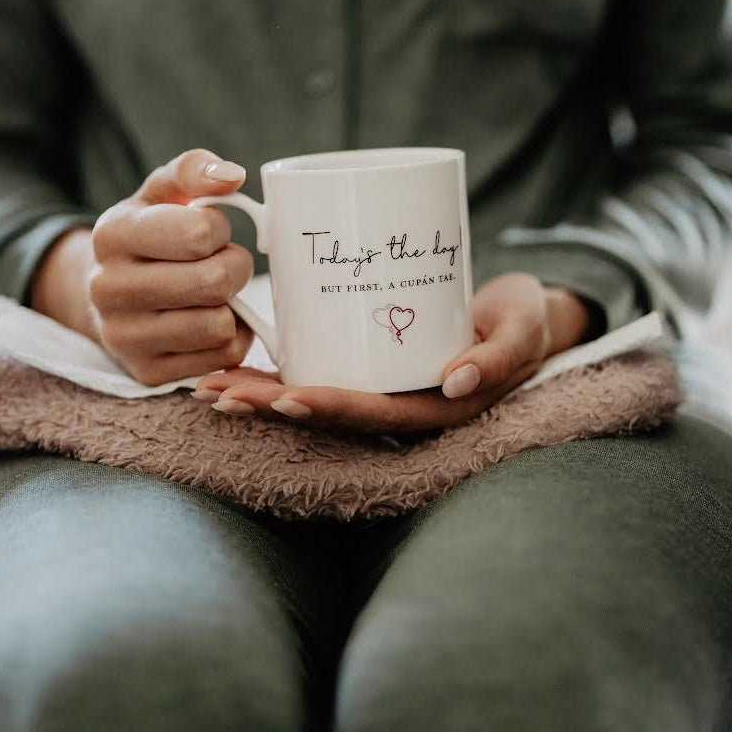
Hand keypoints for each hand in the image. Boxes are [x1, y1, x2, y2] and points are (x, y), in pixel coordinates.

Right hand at [31, 149, 254, 384]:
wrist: (113, 293)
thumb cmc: (152, 234)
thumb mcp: (163, 193)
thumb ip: (195, 170)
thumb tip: (232, 176)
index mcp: (112, 234)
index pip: (199, 233)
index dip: (219, 229)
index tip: (211, 231)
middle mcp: (107, 288)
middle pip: (215, 282)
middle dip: (234, 267)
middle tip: (225, 264)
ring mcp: (123, 336)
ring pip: (219, 325)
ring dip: (233, 307)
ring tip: (214, 293)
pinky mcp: (147, 372)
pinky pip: (221, 357)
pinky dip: (230, 338)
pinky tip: (211, 320)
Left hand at [192, 273, 596, 432]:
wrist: (515, 315)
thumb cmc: (522, 321)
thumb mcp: (524, 330)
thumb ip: (501, 355)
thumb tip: (457, 381)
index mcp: (436, 409)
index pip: (377, 415)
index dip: (330, 409)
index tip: (286, 399)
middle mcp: (400, 406)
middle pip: (330, 412)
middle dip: (273, 405)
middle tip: (219, 393)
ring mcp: (382, 389)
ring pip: (316, 396)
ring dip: (262, 395)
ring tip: (208, 387)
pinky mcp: (369, 365)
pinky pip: (321, 372)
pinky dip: (280, 371)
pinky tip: (237, 363)